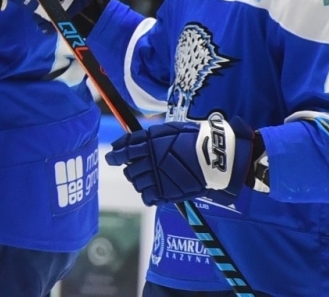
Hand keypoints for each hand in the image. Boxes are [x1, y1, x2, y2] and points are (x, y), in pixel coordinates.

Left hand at [105, 113, 256, 205]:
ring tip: (150, 179)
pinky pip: (148, 197)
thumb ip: (149, 137)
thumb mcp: (169, 130)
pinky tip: (154, 191)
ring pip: (137, 183)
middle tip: (137, 168)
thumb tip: (132, 141)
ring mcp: (157, 178)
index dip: (116, 155)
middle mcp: (149, 161)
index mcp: (148, 143)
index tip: (112, 157)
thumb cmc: (194, 139)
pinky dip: (148, 195)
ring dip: (139, 182)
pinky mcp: (166, 192)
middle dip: (130, 169)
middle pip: (128, 170)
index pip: (124, 150)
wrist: (215, 156)